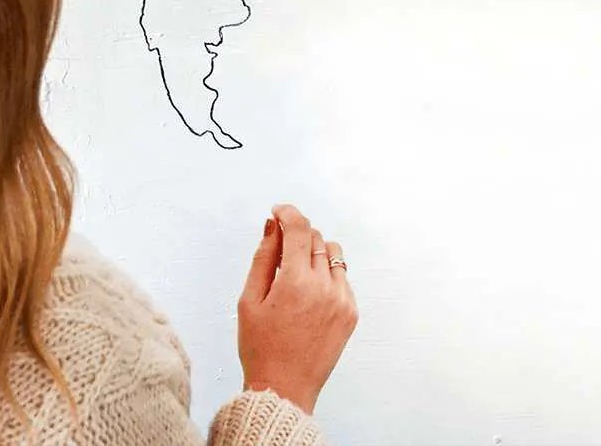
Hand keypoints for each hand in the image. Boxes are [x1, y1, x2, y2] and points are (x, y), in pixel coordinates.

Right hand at [237, 203, 357, 413]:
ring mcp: (342, 299)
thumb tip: (272, 226)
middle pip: (316, 238)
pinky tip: (309, 298)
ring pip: (333, 254)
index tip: (279, 211)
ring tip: (296, 277)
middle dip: (297, 237)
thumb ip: (263, 258)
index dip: (288, 213)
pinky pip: (342, 278)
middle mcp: (324, 287)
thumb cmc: (261, 348)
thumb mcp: (249, 301)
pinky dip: (327, 278)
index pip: (299, 228)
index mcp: (295, 283)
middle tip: (280, 254)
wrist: (284, 389)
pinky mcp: (352, 312)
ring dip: (315, 254)